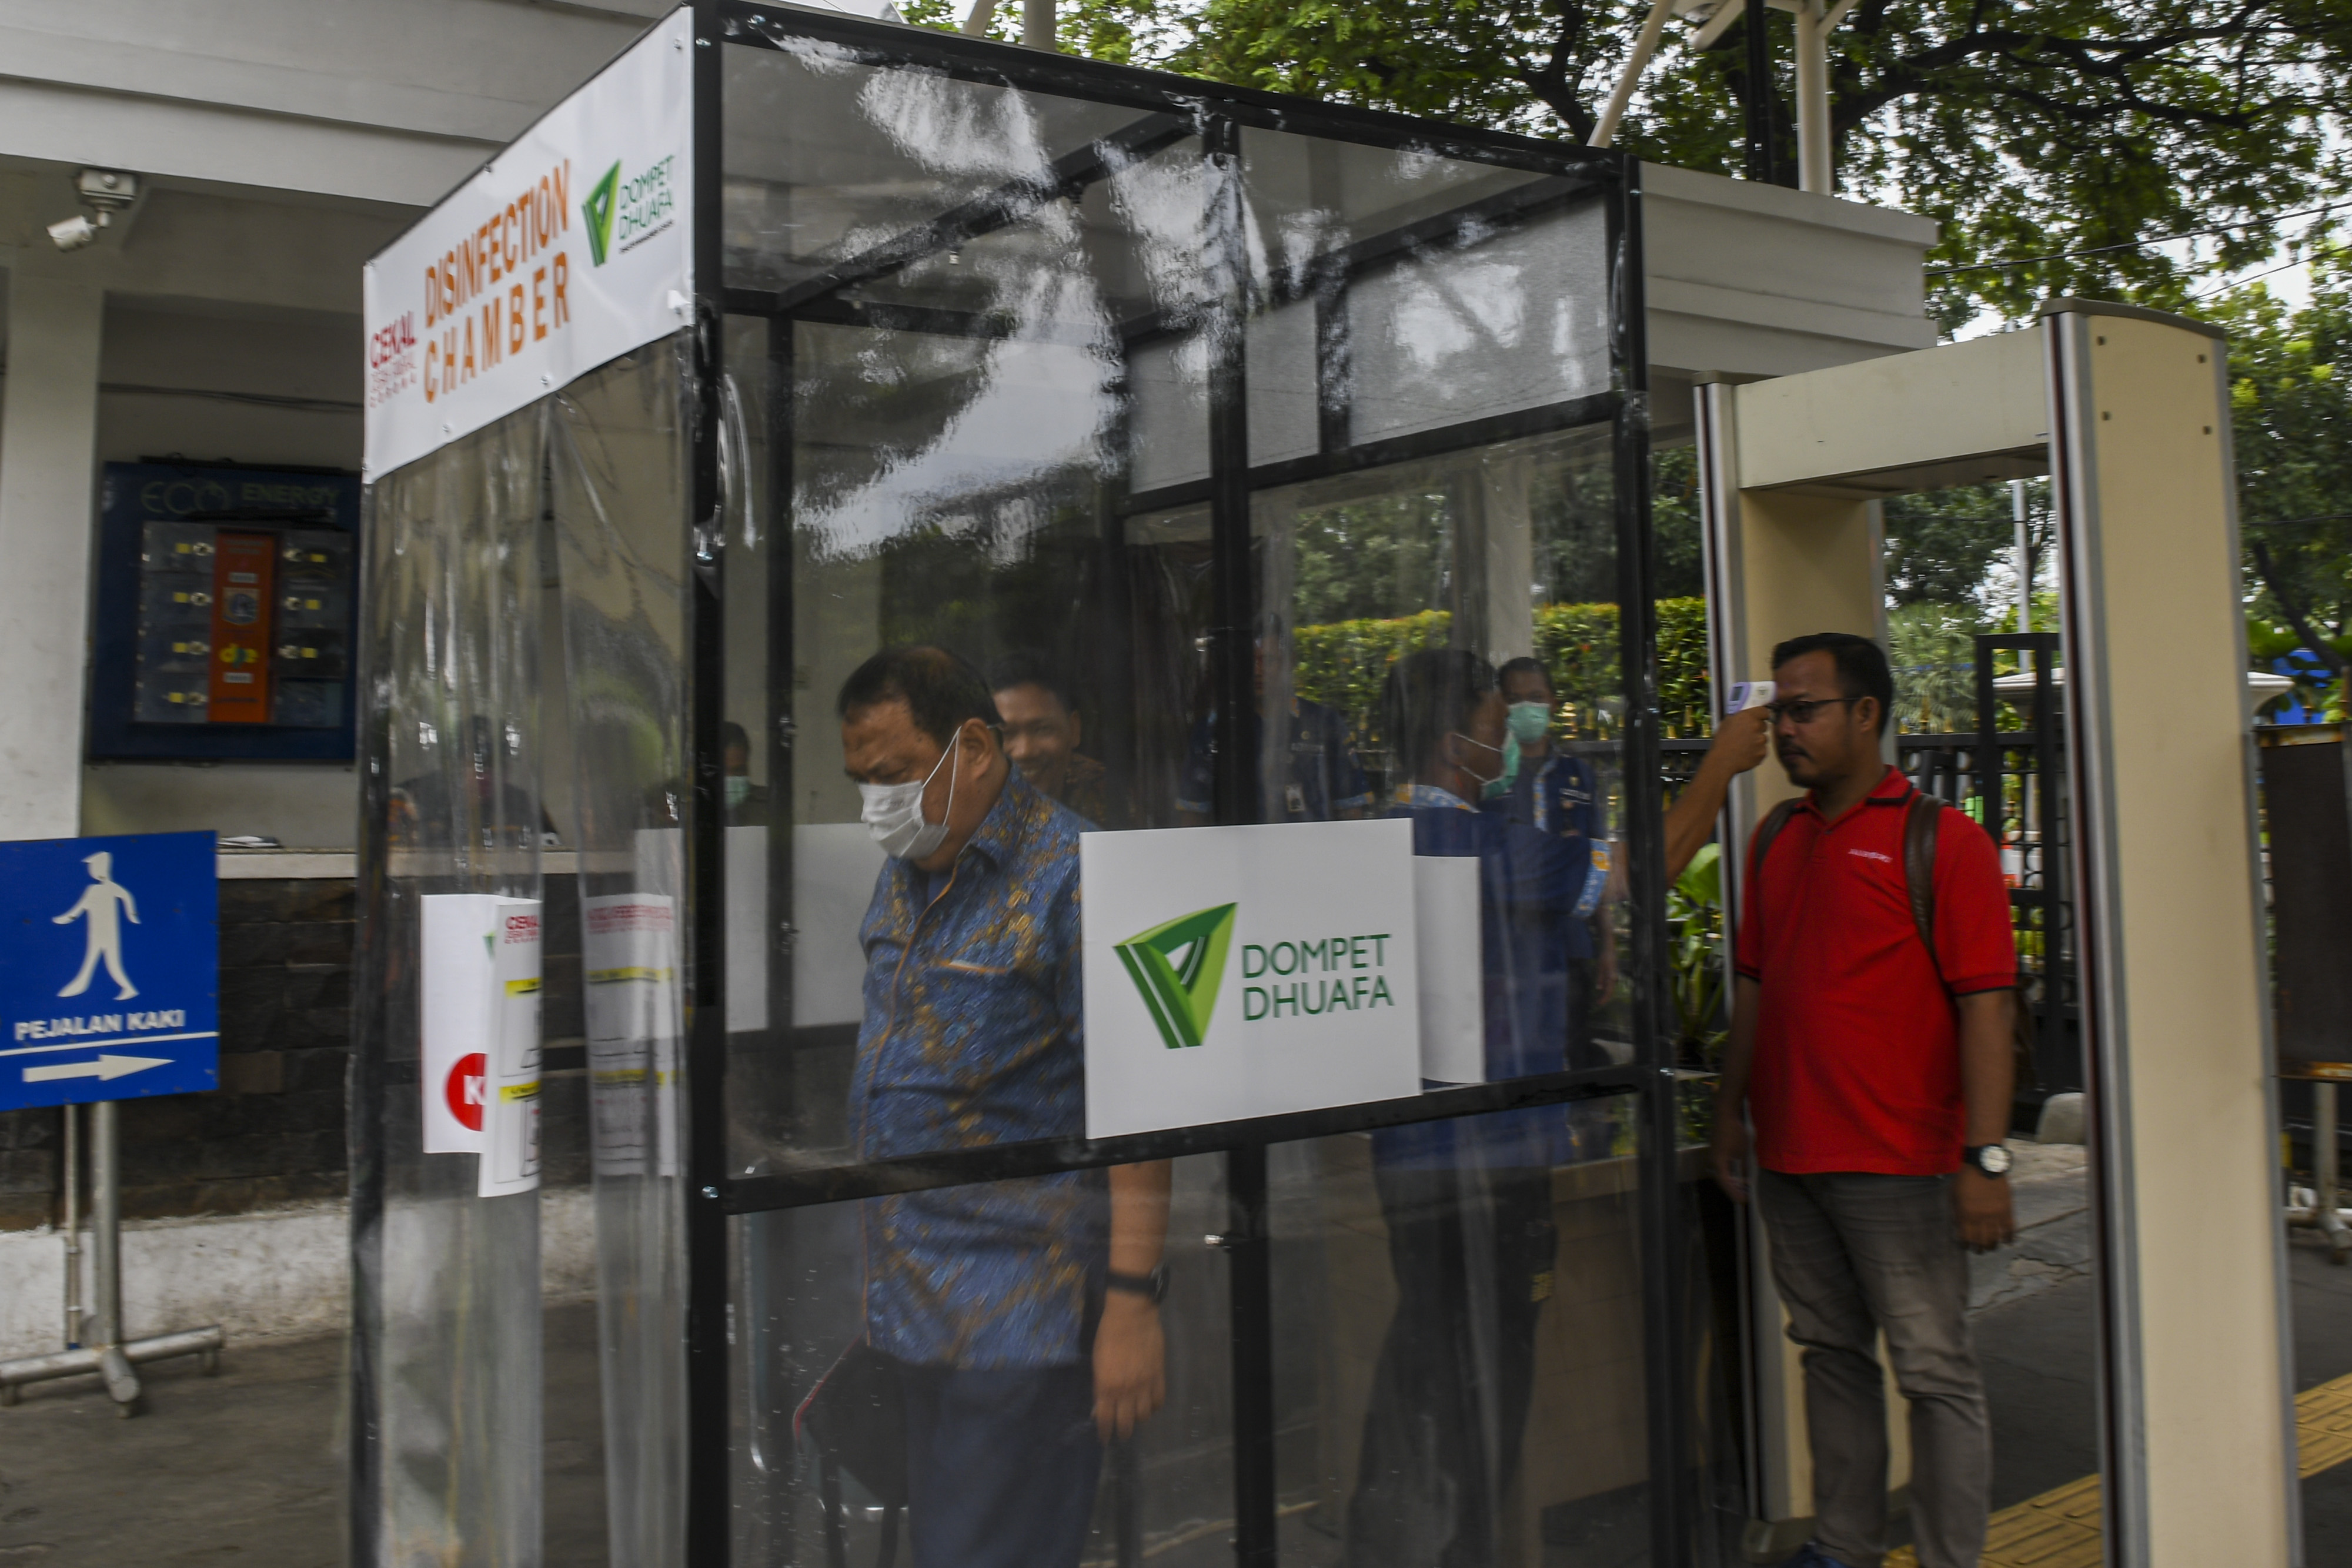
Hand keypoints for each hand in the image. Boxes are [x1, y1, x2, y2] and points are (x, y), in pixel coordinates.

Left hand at [1092, 1291, 1165, 1440]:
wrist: (1131, 1316)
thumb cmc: (1107, 1335)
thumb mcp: (1096, 1362)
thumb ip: (1099, 1386)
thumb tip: (1099, 1406)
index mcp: (1107, 1387)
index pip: (1105, 1419)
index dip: (1104, 1432)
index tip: (1104, 1439)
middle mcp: (1126, 1391)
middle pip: (1126, 1422)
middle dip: (1122, 1432)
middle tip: (1121, 1434)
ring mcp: (1144, 1385)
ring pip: (1144, 1415)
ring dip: (1138, 1419)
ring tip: (1136, 1417)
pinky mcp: (1159, 1376)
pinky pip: (1159, 1400)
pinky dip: (1154, 1406)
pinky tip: (1150, 1404)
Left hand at [1593, 943, 1618, 1005]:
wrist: (1609, 949)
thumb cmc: (1604, 957)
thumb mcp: (1600, 967)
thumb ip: (1600, 978)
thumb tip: (1599, 988)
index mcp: (1611, 976)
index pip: (1608, 991)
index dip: (1604, 998)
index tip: (1599, 1003)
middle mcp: (1614, 978)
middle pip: (1610, 991)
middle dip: (1605, 998)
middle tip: (1598, 1003)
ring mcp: (1613, 976)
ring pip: (1610, 988)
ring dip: (1605, 995)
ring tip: (1600, 1000)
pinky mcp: (1612, 974)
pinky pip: (1610, 984)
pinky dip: (1606, 989)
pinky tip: (1602, 991)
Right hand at [1705, 706, 1770, 778]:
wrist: (1722, 760)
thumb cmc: (1722, 741)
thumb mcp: (1726, 723)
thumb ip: (1739, 718)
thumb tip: (1745, 718)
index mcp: (1748, 717)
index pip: (1764, 711)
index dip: (1761, 716)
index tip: (1758, 719)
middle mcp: (1757, 727)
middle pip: (1764, 726)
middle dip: (1758, 729)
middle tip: (1747, 735)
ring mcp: (1762, 740)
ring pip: (1763, 739)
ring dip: (1757, 741)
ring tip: (1745, 747)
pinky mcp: (1763, 752)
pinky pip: (1762, 750)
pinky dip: (1757, 752)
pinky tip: (1747, 754)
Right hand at [1712, 1112, 1750, 1202]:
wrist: (1725, 1115)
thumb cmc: (1735, 1133)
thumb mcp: (1743, 1152)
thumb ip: (1743, 1167)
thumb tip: (1744, 1179)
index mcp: (1718, 1163)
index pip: (1725, 1183)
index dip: (1734, 1193)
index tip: (1743, 1201)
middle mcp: (1713, 1162)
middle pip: (1722, 1181)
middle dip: (1733, 1190)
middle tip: (1745, 1198)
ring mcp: (1713, 1157)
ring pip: (1722, 1175)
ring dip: (1732, 1182)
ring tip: (1743, 1189)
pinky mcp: (1716, 1153)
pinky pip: (1722, 1168)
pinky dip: (1730, 1174)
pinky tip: (1739, 1177)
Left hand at [1955, 1168, 2015, 1252]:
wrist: (1983, 1165)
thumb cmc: (1965, 1180)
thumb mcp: (1953, 1196)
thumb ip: (1956, 1213)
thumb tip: (1959, 1229)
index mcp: (1965, 1214)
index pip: (1966, 1238)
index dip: (1965, 1245)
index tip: (1966, 1247)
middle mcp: (1980, 1217)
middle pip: (1981, 1241)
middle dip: (1979, 1249)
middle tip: (1979, 1250)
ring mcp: (1995, 1214)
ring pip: (1996, 1238)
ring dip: (1993, 1246)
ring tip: (1991, 1247)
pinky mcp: (2007, 1209)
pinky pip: (2010, 1229)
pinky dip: (2009, 1237)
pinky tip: (2007, 1241)